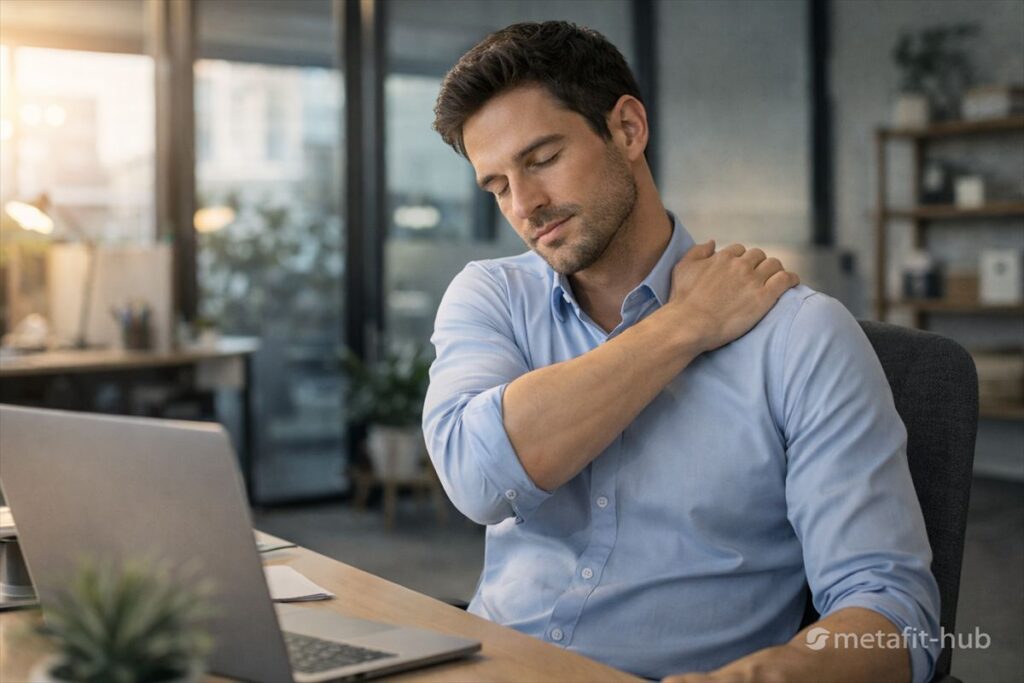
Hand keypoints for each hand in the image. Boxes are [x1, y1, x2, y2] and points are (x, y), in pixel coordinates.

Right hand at [663, 240, 798, 353]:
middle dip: (758, 264)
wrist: (689, 324)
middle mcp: (740, 265)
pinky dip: (791, 279)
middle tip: (757, 276)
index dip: (740, 259)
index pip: (739, 250)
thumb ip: (698, 251)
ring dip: (775, 270)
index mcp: (722, 257)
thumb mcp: (682, 268)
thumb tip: (713, 242)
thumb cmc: (682, 299)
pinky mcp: (764, 297)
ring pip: (774, 265)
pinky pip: (785, 280)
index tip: (740, 270)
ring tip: (775, 279)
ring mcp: (753, 280)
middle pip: (758, 255)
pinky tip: (792, 282)